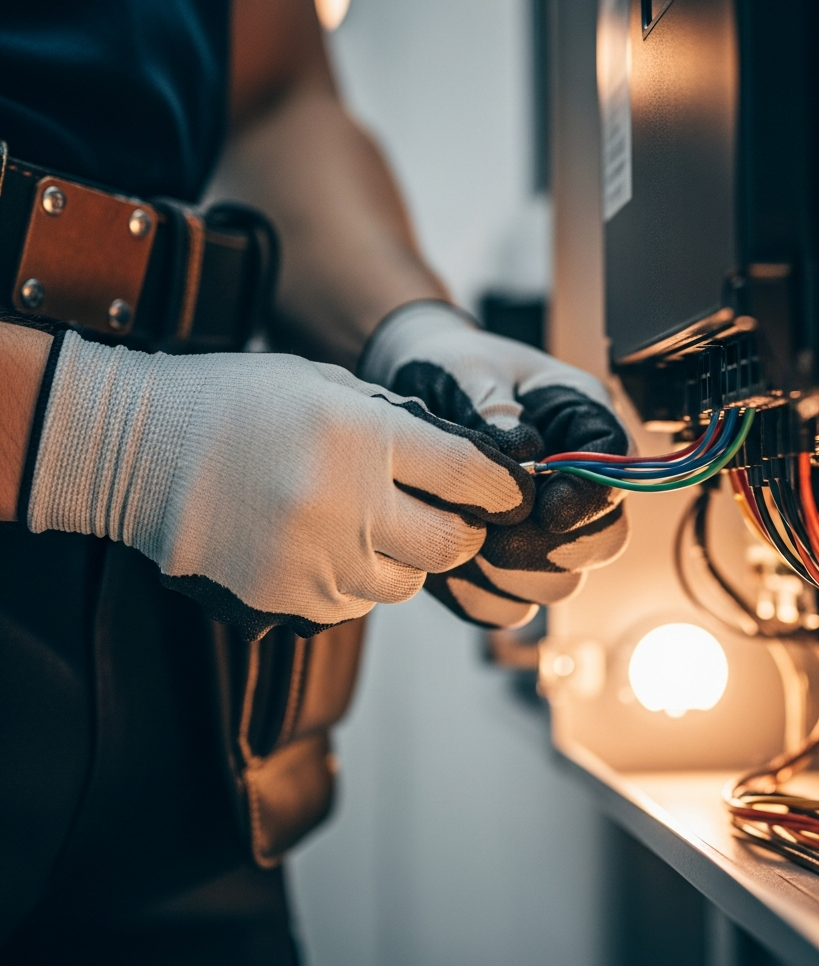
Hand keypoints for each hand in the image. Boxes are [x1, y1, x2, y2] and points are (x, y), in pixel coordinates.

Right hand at [23, 331, 533, 639]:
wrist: (137, 449)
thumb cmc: (236, 403)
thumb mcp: (327, 386)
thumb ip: (399, 425)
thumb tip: (464, 465)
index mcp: (364, 438)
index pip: (471, 478)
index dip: (502, 489)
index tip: (509, 493)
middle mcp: (348, 505)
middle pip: (452, 545)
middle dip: (461, 531)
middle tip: (446, 514)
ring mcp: (317, 560)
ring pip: (407, 582)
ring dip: (405, 558)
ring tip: (368, 525)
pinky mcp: (288, 600)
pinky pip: (355, 603)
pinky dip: (356, 579)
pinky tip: (323, 544)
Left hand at [359, 301, 630, 626]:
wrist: (414, 383)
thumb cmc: (453, 368)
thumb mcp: (470, 368)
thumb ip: (494, 407)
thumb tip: (520, 453)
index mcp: (585, 422)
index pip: (619, 476)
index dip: (590, 502)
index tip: (545, 510)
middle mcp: (576, 482)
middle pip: (604, 543)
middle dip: (549, 549)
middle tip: (492, 535)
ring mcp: (544, 528)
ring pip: (560, 583)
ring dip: (512, 576)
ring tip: (461, 540)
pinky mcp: (503, 561)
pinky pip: (505, 606)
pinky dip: (476, 595)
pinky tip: (441, 564)